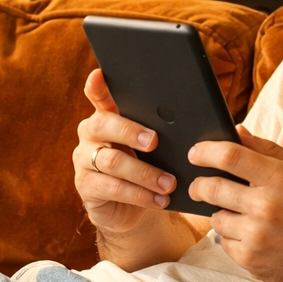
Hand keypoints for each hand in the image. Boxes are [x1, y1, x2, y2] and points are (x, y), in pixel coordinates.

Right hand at [73, 69, 175, 233]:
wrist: (130, 208)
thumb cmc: (148, 166)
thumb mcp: (157, 146)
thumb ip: (164, 128)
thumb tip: (198, 120)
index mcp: (107, 115)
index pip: (98, 94)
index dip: (97, 85)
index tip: (100, 74)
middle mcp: (91, 133)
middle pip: (103, 124)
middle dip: (131, 131)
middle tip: (155, 141)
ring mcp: (84, 159)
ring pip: (112, 160)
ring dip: (145, 172)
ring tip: (169, 182)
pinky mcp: (85, 186)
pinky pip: (112, 188)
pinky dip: (140, 195)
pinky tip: (159, 199)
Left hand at [187, 127, 282, 281]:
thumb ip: (270, 150)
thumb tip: (238, 132)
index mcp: (281, 178)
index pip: (231, 156)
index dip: (206, 151)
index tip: (195, 152)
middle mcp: (266, 205)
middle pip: (212, 187)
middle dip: (199, 185)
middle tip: (198, 185)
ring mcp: (257, 235)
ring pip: (216, 218)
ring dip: (221, 214)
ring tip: (241, 216)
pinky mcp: (251, 259)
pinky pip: (224, 242)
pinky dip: (232, 238)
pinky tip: (253, 237)